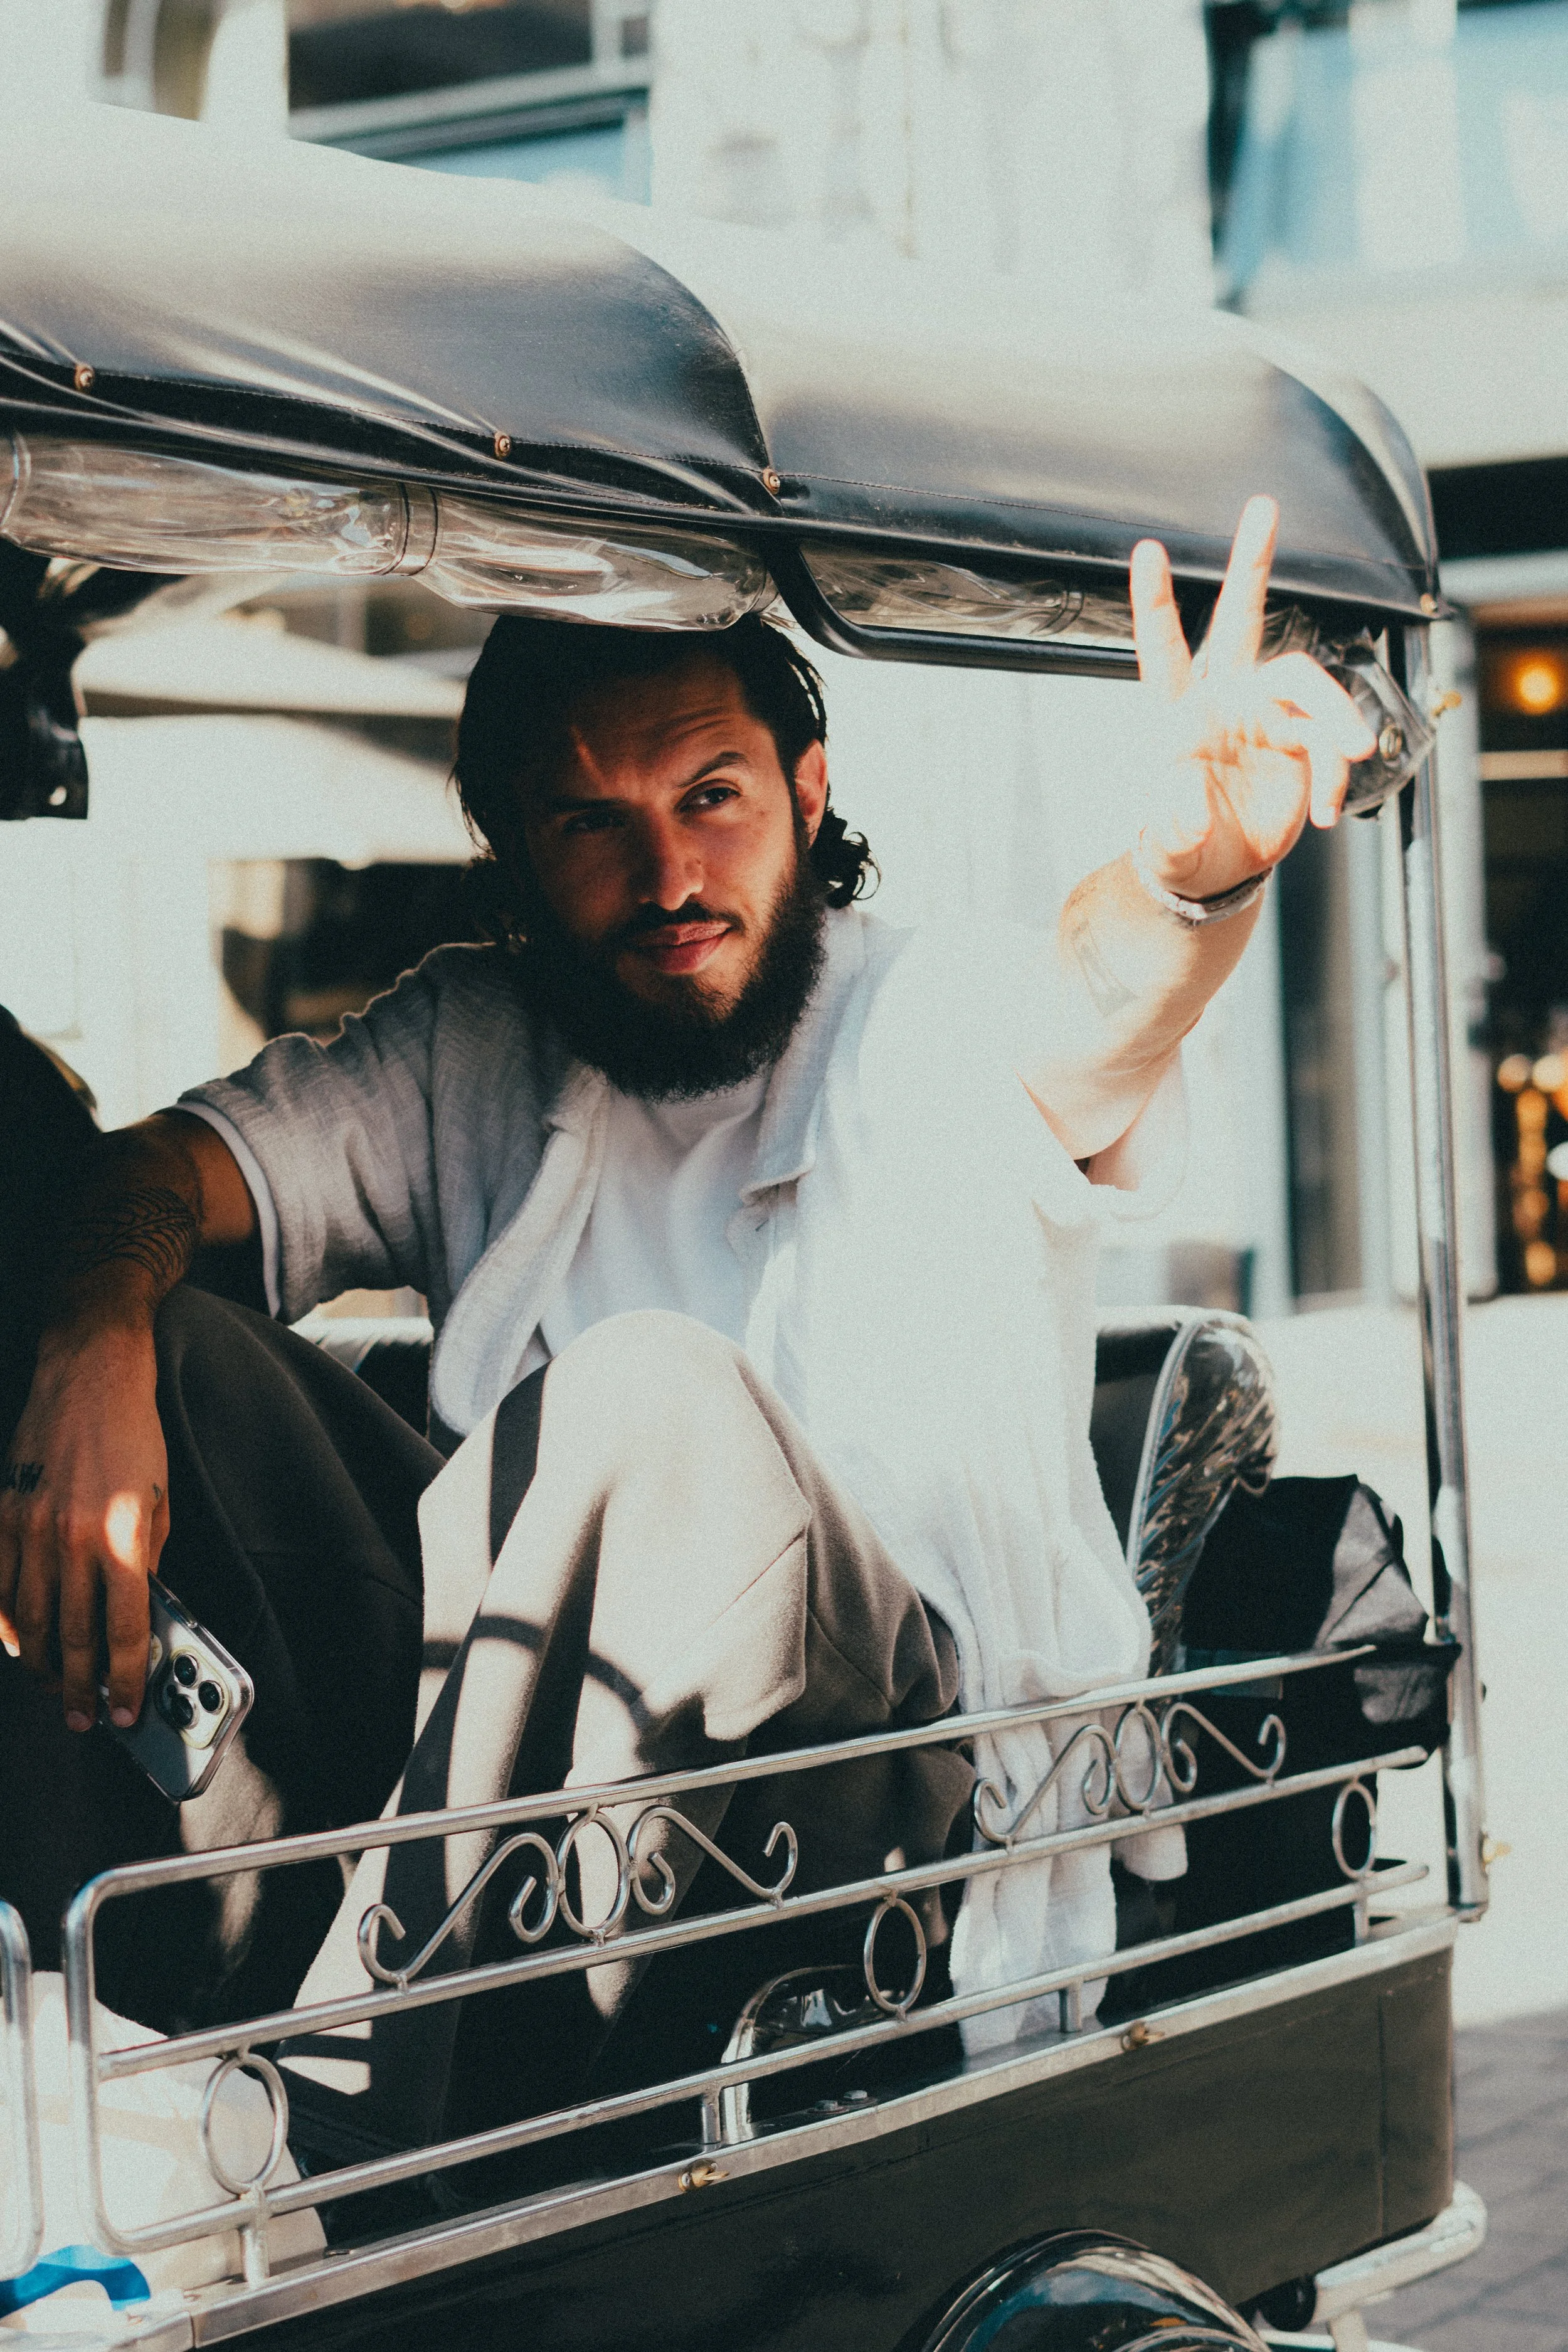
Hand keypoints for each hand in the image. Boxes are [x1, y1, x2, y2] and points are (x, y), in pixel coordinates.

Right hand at [0, 1323, 167, 1729]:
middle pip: (72, 1638)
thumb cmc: (135, 1437)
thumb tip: (137, 1619)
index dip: (127, 1681)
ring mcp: (32, 1527)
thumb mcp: (161, 1503)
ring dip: (42, 1666)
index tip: (127, 1713)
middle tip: (86, 1721)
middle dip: (81, 1690)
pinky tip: (18, 1645)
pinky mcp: (4, 1514)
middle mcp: (75, 1537)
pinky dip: (6, 1626)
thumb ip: (146, 1564)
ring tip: (56, 1690)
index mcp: (125, 1535)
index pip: (126, 1631)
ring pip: (29, 1622)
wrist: (91, 1374)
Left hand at [1131, 495, 1376, 902]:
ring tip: (1348, 757)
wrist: (1220, 873)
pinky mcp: (1302, 739)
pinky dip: (1336, 776)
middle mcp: (1224, 700)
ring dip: (1334, 715)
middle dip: (1251, 562)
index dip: (1156, 602)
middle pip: (1238, 619)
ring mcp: (1266, 714)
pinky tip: (1328, 814)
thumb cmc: (1182, 850)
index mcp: (1177, 716)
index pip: (1163, 650)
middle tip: (1263, 506)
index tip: (1148, 551)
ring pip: (1307, 680)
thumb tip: (1190, 795)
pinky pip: (1331, 739)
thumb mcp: (1169, 844)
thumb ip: (1174, 820)